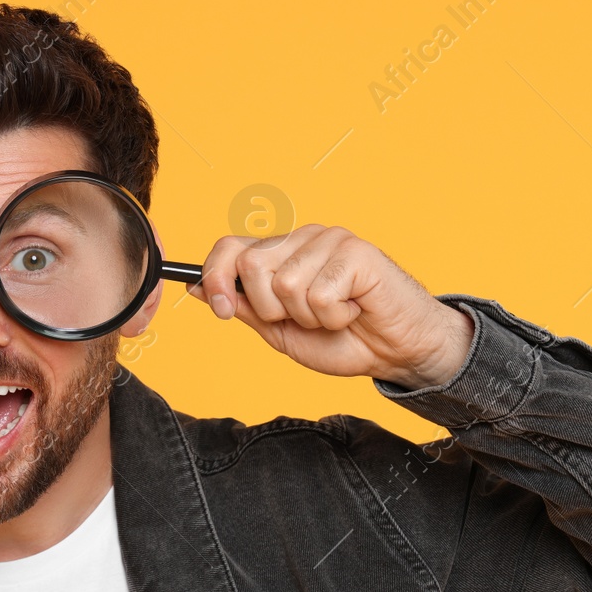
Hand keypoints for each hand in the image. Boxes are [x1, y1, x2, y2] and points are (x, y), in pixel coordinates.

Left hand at [185, 225, 473, 389]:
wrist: (395, 352)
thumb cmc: (342, 340)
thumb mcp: (279, 331)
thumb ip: (242, 307)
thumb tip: (196, 286)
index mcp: (280, 253)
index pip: (230, 247)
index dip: (215, 276)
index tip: (218, 308)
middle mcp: (302, 239)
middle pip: (251, 266)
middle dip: (270, 308)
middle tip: (304, 318)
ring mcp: (329, 241)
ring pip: (285, 285)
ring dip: (309, 317)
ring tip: (336, 314)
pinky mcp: (356, 252)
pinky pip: (320, 295)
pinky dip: (335, 317)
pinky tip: (354, 311)